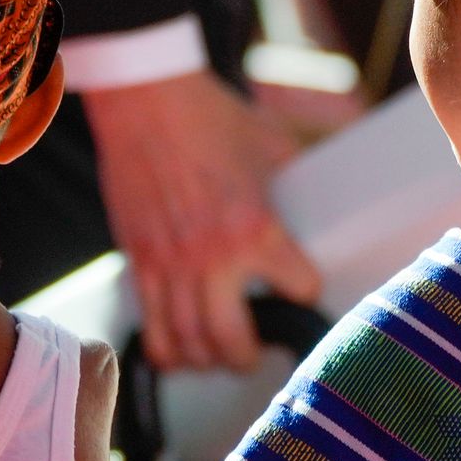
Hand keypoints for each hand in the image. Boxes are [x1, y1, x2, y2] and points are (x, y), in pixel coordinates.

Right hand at [80, 69, 323, 372]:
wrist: (147, 100)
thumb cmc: (209, 116)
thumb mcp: (271, 146)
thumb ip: (295, 180)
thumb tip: (320, 193)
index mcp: (255, 227)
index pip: (299, 286)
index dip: (307, 289)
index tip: (305, 289)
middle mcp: (212, 255)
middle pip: (232, 340)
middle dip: (247, 357)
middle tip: (255, 354)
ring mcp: (171, 262)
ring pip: (188, 342)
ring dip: (206, 360)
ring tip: (217, 357)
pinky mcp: (140, 260)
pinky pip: (151, 325)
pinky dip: (166, 350)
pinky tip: (178, 353)